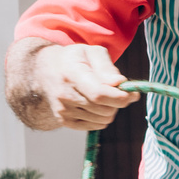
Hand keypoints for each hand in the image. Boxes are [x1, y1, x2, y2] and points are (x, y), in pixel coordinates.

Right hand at [20, 42, 134, 130]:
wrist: (45, 71)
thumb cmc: (74, 59)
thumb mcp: (91, 52)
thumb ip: (107, 67)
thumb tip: (120, 84)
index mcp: (71, 73)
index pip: (99, 94)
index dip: (120, 97)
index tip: (133, 93)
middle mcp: (64, 94)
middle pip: (104, 109)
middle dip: (118, 101)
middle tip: (116, 90)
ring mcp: (63, 110)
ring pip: (103, 119)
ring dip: (110, 109)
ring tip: (103, 95)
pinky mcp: (64, 121)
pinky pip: (96, 126)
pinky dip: (102, 117)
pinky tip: (95, 104)